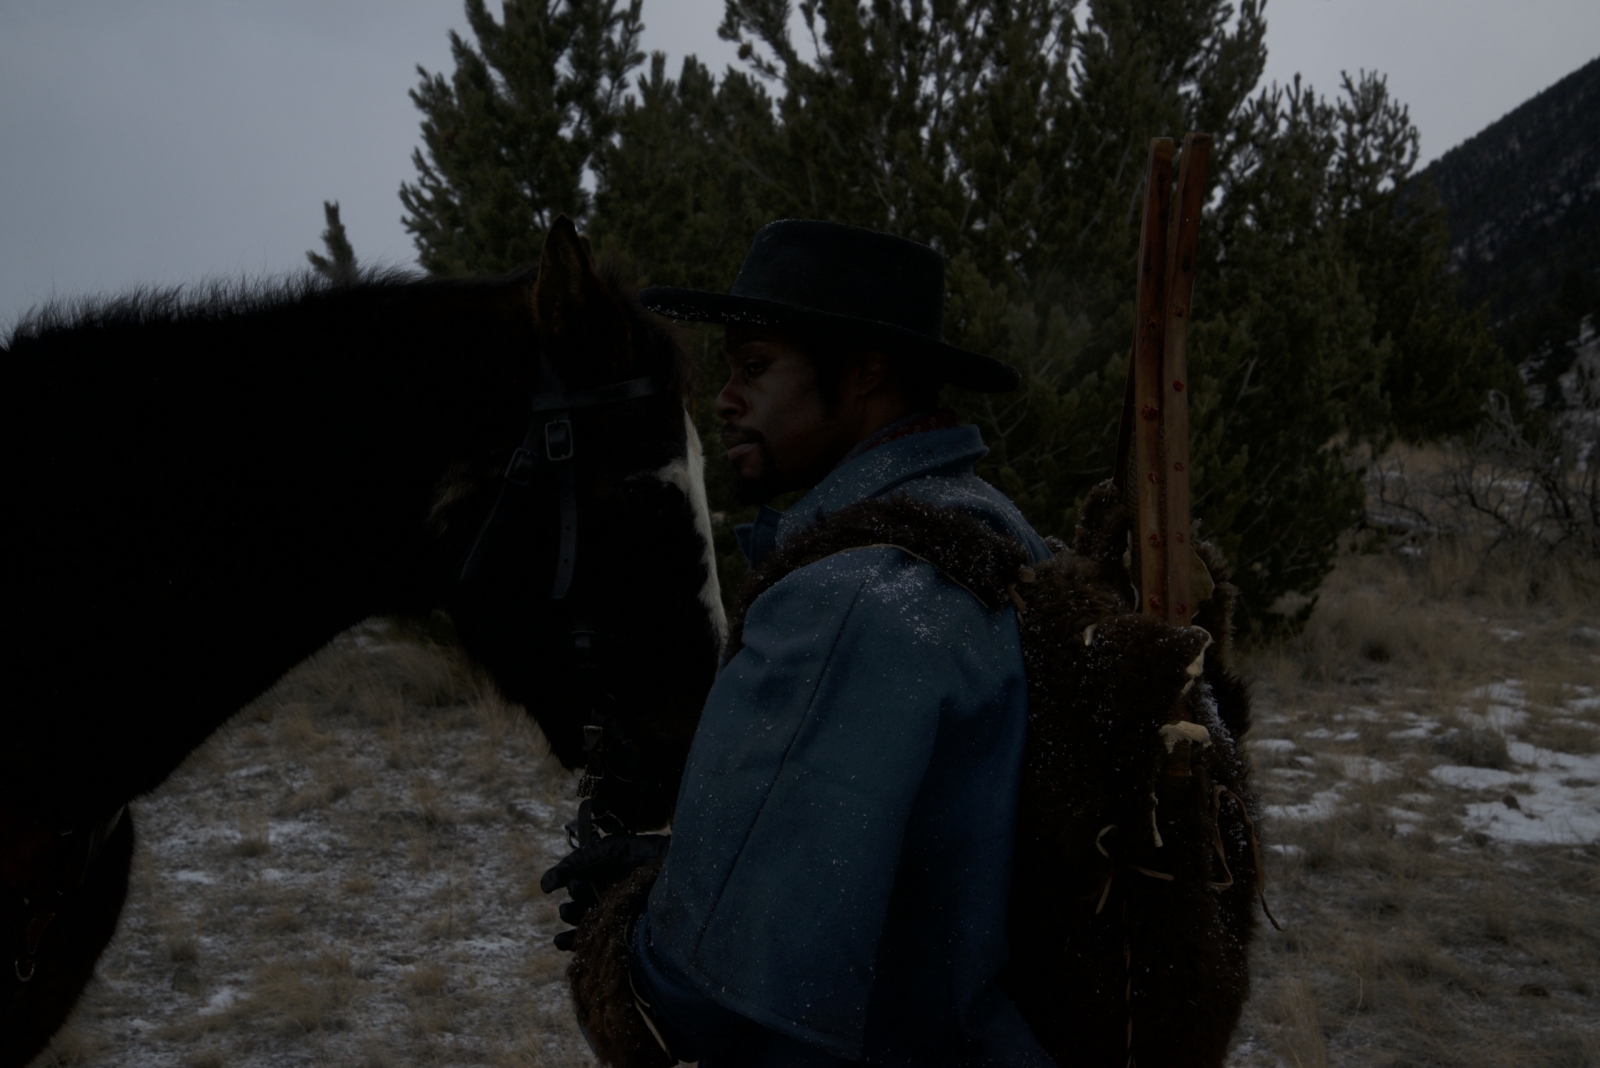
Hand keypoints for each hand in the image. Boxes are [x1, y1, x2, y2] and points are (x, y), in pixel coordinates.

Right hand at [541, 834, 668, 949]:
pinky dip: (576, 946)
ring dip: (571, 927)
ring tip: (567, 924)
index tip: (577, 884)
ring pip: (584, 929)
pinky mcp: (625, 939)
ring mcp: (618, 920)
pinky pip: (595, 947)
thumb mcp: (609, 851)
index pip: (579, 887)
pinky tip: (563, 943)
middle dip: (571, 908)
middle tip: (577, 902)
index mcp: (607, 879)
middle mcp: (611, 900)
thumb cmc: (648, 858)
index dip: (572, 886)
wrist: (680, 874)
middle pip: (579, 909)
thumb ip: (576, 862)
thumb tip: (544, 886)